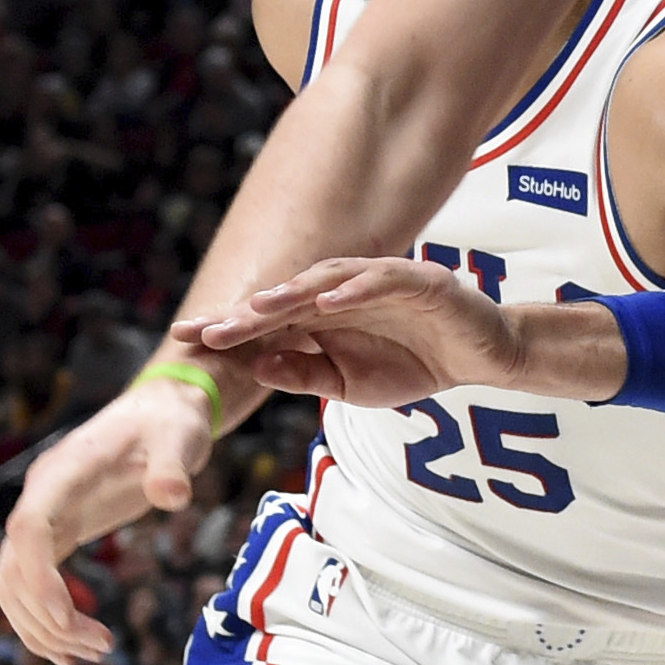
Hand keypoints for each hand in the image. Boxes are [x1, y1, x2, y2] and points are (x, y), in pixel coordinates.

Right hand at [0, 380, 213, 664]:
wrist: (161, 410)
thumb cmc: (170, 421)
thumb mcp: (180, 435)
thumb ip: (173, 465)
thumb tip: (174, 496)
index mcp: (64, 471)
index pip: (29, 528)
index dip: (37, 578)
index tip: (65, 619)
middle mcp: (42, 495)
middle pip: (13, 568)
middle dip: (46, 618)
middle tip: (100, 649)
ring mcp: (44, 514)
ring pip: (14, 584)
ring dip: (43, 627)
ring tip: (94, 654)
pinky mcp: (57, 530)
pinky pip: (31, 583)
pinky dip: (43, 620)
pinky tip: (72, 649)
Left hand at [174, 258, 547, 404]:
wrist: (482, 358)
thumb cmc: (415, 365)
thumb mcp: (351, 385)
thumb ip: (306, 375)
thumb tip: (256, 368)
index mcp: (324, 317)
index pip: (268, 321)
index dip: (227, 329)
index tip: (182, 344)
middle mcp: (343, 293)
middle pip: (286, 298)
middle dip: (243, 313)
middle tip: (202, 330)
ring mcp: (379, 282)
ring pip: (326, 281)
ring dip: (291, 294)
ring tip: (256, 308)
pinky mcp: (419, 280)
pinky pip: (382, 279)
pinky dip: (355, 288)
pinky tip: (328, 301)